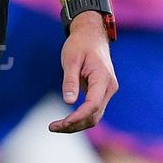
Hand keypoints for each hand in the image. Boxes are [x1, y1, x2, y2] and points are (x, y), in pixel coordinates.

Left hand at [49, 12, 116, 132]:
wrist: (91, 35)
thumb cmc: (80, 44)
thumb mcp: (71, 59)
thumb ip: (70, 80)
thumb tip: (68, 101)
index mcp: (103, 78)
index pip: (92, 105)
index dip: (78, 117)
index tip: (63, 123)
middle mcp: (109, 87)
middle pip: (94, 115)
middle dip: (75, 125)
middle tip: (53, 127)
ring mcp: (107, 91)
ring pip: (95, 115)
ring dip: (77, 124)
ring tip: (56, 126)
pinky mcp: (102, 92)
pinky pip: (93, 110)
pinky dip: (80, 117)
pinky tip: (66, 120)